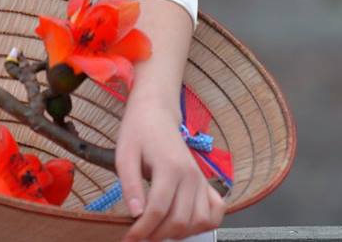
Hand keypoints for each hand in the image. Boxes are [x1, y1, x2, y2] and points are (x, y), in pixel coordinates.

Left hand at [114, 96, 225, 240]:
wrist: (157, 112)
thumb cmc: (139, 131)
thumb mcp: (124, 155)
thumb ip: (130, 185)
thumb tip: (135, 213)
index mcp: (170, 167)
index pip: (157, 210)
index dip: (141, 230)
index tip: (129, 238)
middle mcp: (191, 175)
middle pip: (179, 221)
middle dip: (157, 235)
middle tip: (140, 235)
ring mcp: (201, 179)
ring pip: (199, 221)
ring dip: (179, 233)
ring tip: (159, 230)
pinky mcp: (204, 182)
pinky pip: (216, 211)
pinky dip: (204, 224)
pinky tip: (185, 224)